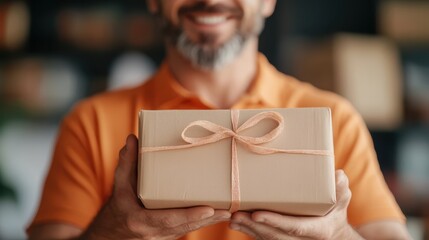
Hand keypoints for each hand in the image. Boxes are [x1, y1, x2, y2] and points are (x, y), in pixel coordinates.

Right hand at [82, 134, 230, 239]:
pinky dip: (202, 222)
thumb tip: (133, 138)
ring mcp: (162, 237)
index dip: (189, 215)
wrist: (110, 233)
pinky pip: (187, 229)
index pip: (168, 219)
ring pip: (188, 229)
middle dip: (207, 219)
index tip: (208, 209)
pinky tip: (218, 213)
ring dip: (209, 222)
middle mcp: (153, 232)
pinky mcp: (168, 236)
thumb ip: (126, 163)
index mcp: (139, 220)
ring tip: (229, 210)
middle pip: (185, 226)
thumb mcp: (119, 185)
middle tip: (228, 208)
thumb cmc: (117, 206)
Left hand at [229, 170, 362, 239]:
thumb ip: (340, 190)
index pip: (293, 227)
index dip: (275, 221)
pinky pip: (263, 238)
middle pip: (274, 235)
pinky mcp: (280, 238)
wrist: (332, 229)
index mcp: (317, 230)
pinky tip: (235, 223)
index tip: (257, 215)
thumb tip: (338, 175)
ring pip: (266, 238)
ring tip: (231, 218)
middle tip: (236, 215)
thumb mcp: (342, 199)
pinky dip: (249, 231)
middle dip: (254, 226)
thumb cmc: (336, 210)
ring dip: (248, 229)